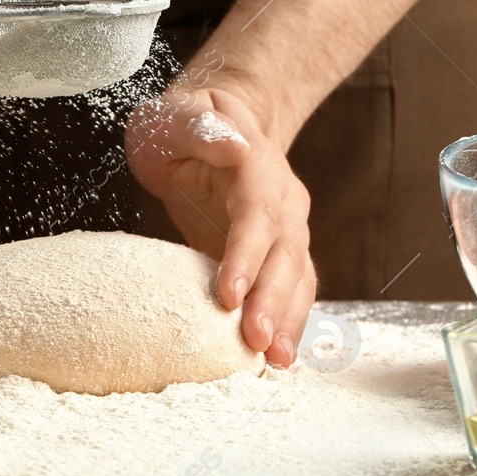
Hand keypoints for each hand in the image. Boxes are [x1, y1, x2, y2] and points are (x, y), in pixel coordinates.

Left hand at [126, 87, 315, 365]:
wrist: (212, 128)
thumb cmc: (183, 125)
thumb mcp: (178, 113)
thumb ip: (198, 123)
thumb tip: (232, 144)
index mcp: (258, 165)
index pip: (257, 214)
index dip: (246, 256)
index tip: (228, 296)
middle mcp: (283, 201)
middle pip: (286, 254)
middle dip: (273, 301)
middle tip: (255, 342)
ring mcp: (287, 230)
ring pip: (298, 278)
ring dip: (289, 321)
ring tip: (275, 361)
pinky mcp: (278, 256)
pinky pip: (292, 292)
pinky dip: (289, 324)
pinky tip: (279, 358)